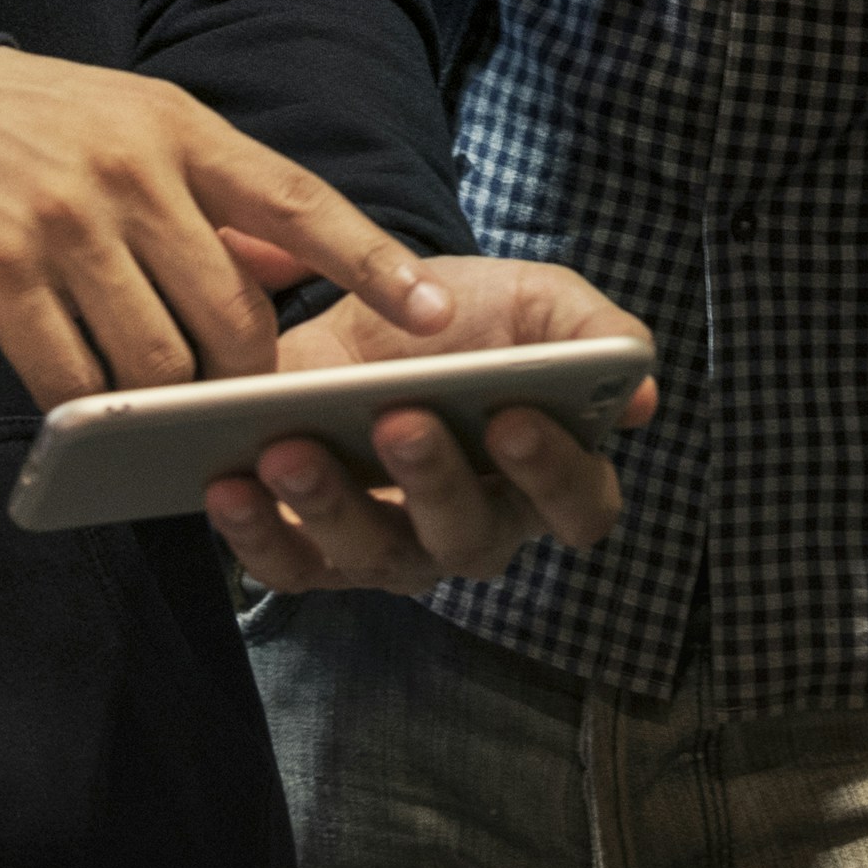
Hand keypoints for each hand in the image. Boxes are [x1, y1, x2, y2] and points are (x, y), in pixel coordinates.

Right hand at [0, 47, 453, 408]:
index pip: (299, 201)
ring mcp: (61, 228)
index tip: (438, 314)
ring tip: (167, 409)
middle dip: (246, 374)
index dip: (372, 261)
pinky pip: (73, 382)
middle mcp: (130, 175)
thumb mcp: (146, 126)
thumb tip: (294, 265)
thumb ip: (223, 197)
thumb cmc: (51, 128)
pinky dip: (97, 412)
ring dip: (171, 405)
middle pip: (230, 313)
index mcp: (182, 131)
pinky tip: (97, 410)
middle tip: (240, 398)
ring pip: (156, 361)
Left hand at [203, 255, 657, 591]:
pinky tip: (227, 484)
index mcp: (549, 476)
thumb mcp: (535, 299)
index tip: (514, 417)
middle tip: (398, 420)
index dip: (553, 472)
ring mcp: (394, 549)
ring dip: (331, 507)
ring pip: (374, 556)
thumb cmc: (468, 313)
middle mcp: (478, 528)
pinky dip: (256, 534)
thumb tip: (640, 390)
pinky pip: (291, 568)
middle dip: (433, 480)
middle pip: (468, 537)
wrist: (363, 311)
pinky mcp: (316, 553)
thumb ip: (592, 330)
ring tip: (288, 449)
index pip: (579, 504)